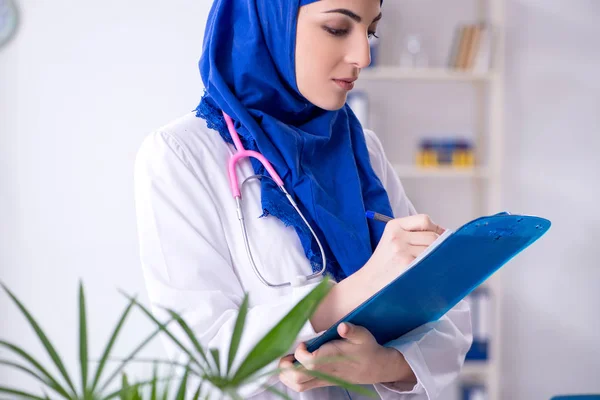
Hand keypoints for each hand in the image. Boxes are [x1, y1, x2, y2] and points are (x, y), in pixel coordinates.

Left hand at [278, 323, 414, 391]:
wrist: (376, 367)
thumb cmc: (367, 349)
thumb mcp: (362, 335)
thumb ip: (352, 330)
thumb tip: (343, 327)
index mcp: (332, 359)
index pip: (308, 362)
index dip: (300, 352)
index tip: (303, 343)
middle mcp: (325, 372)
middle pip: (298, 377)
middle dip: (286, 366)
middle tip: (287, 354)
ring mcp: (323, 379)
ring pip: (298, 384)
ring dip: (286, 374)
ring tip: (287, 360)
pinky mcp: (322, 381)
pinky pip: (302, 385)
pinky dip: (291, 378)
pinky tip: (292, 366)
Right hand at [360, 214, 444, 292]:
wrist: (368, 282)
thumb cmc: (384, 263)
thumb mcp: (392, 240)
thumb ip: (412, 233)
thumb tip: (444, 233)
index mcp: (393, 226)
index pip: (424, 220)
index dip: (436, 228)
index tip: (442, 236)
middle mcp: (397, 236)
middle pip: (432, 236)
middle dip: (438, 245)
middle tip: (434, 255)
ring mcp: (402, 251)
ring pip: (433, 249)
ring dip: (436, 257)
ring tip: (428, 264)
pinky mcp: (407, 265)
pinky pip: (430, 261)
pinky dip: (433, 266)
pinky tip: (427, 271)